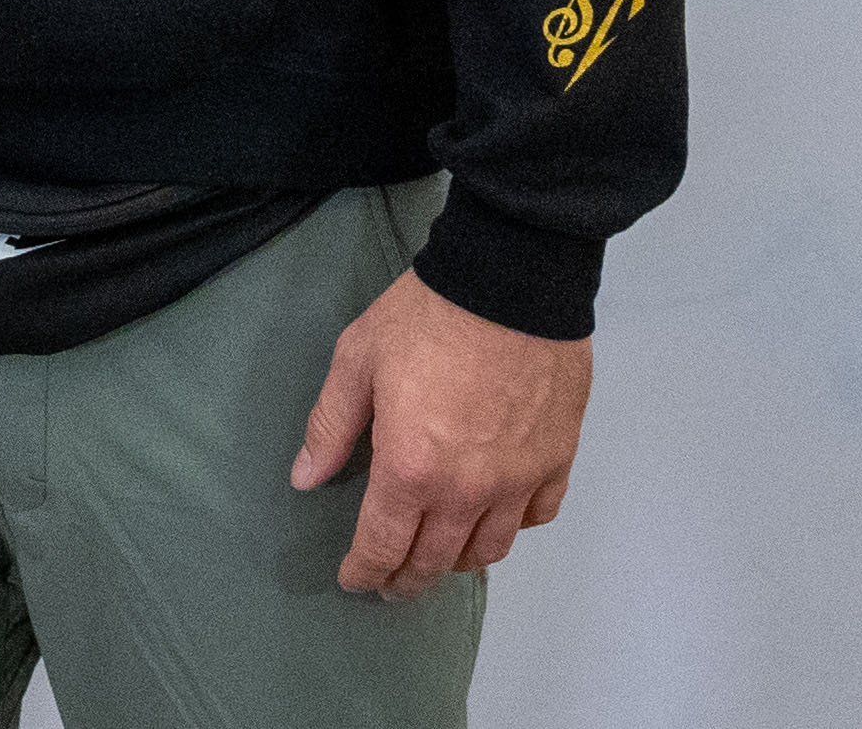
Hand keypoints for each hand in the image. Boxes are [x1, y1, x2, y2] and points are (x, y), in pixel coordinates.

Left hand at [291, 267, 590, 597]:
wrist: (511, 278)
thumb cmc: (429, 314)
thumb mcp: (358, 359)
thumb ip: (330, 425)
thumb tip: (305, 478)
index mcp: (410, 467)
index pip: (382, 546)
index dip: (364, 571)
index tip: (355, 579)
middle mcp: (466, 489)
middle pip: (435, 560)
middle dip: (407, 579)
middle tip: (393, 583)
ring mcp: (517, 479)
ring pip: (488, 550)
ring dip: (459, 562)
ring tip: (441, 557)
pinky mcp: (557, 459)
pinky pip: (537, 516)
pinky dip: (514, 527)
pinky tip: (497, 517)